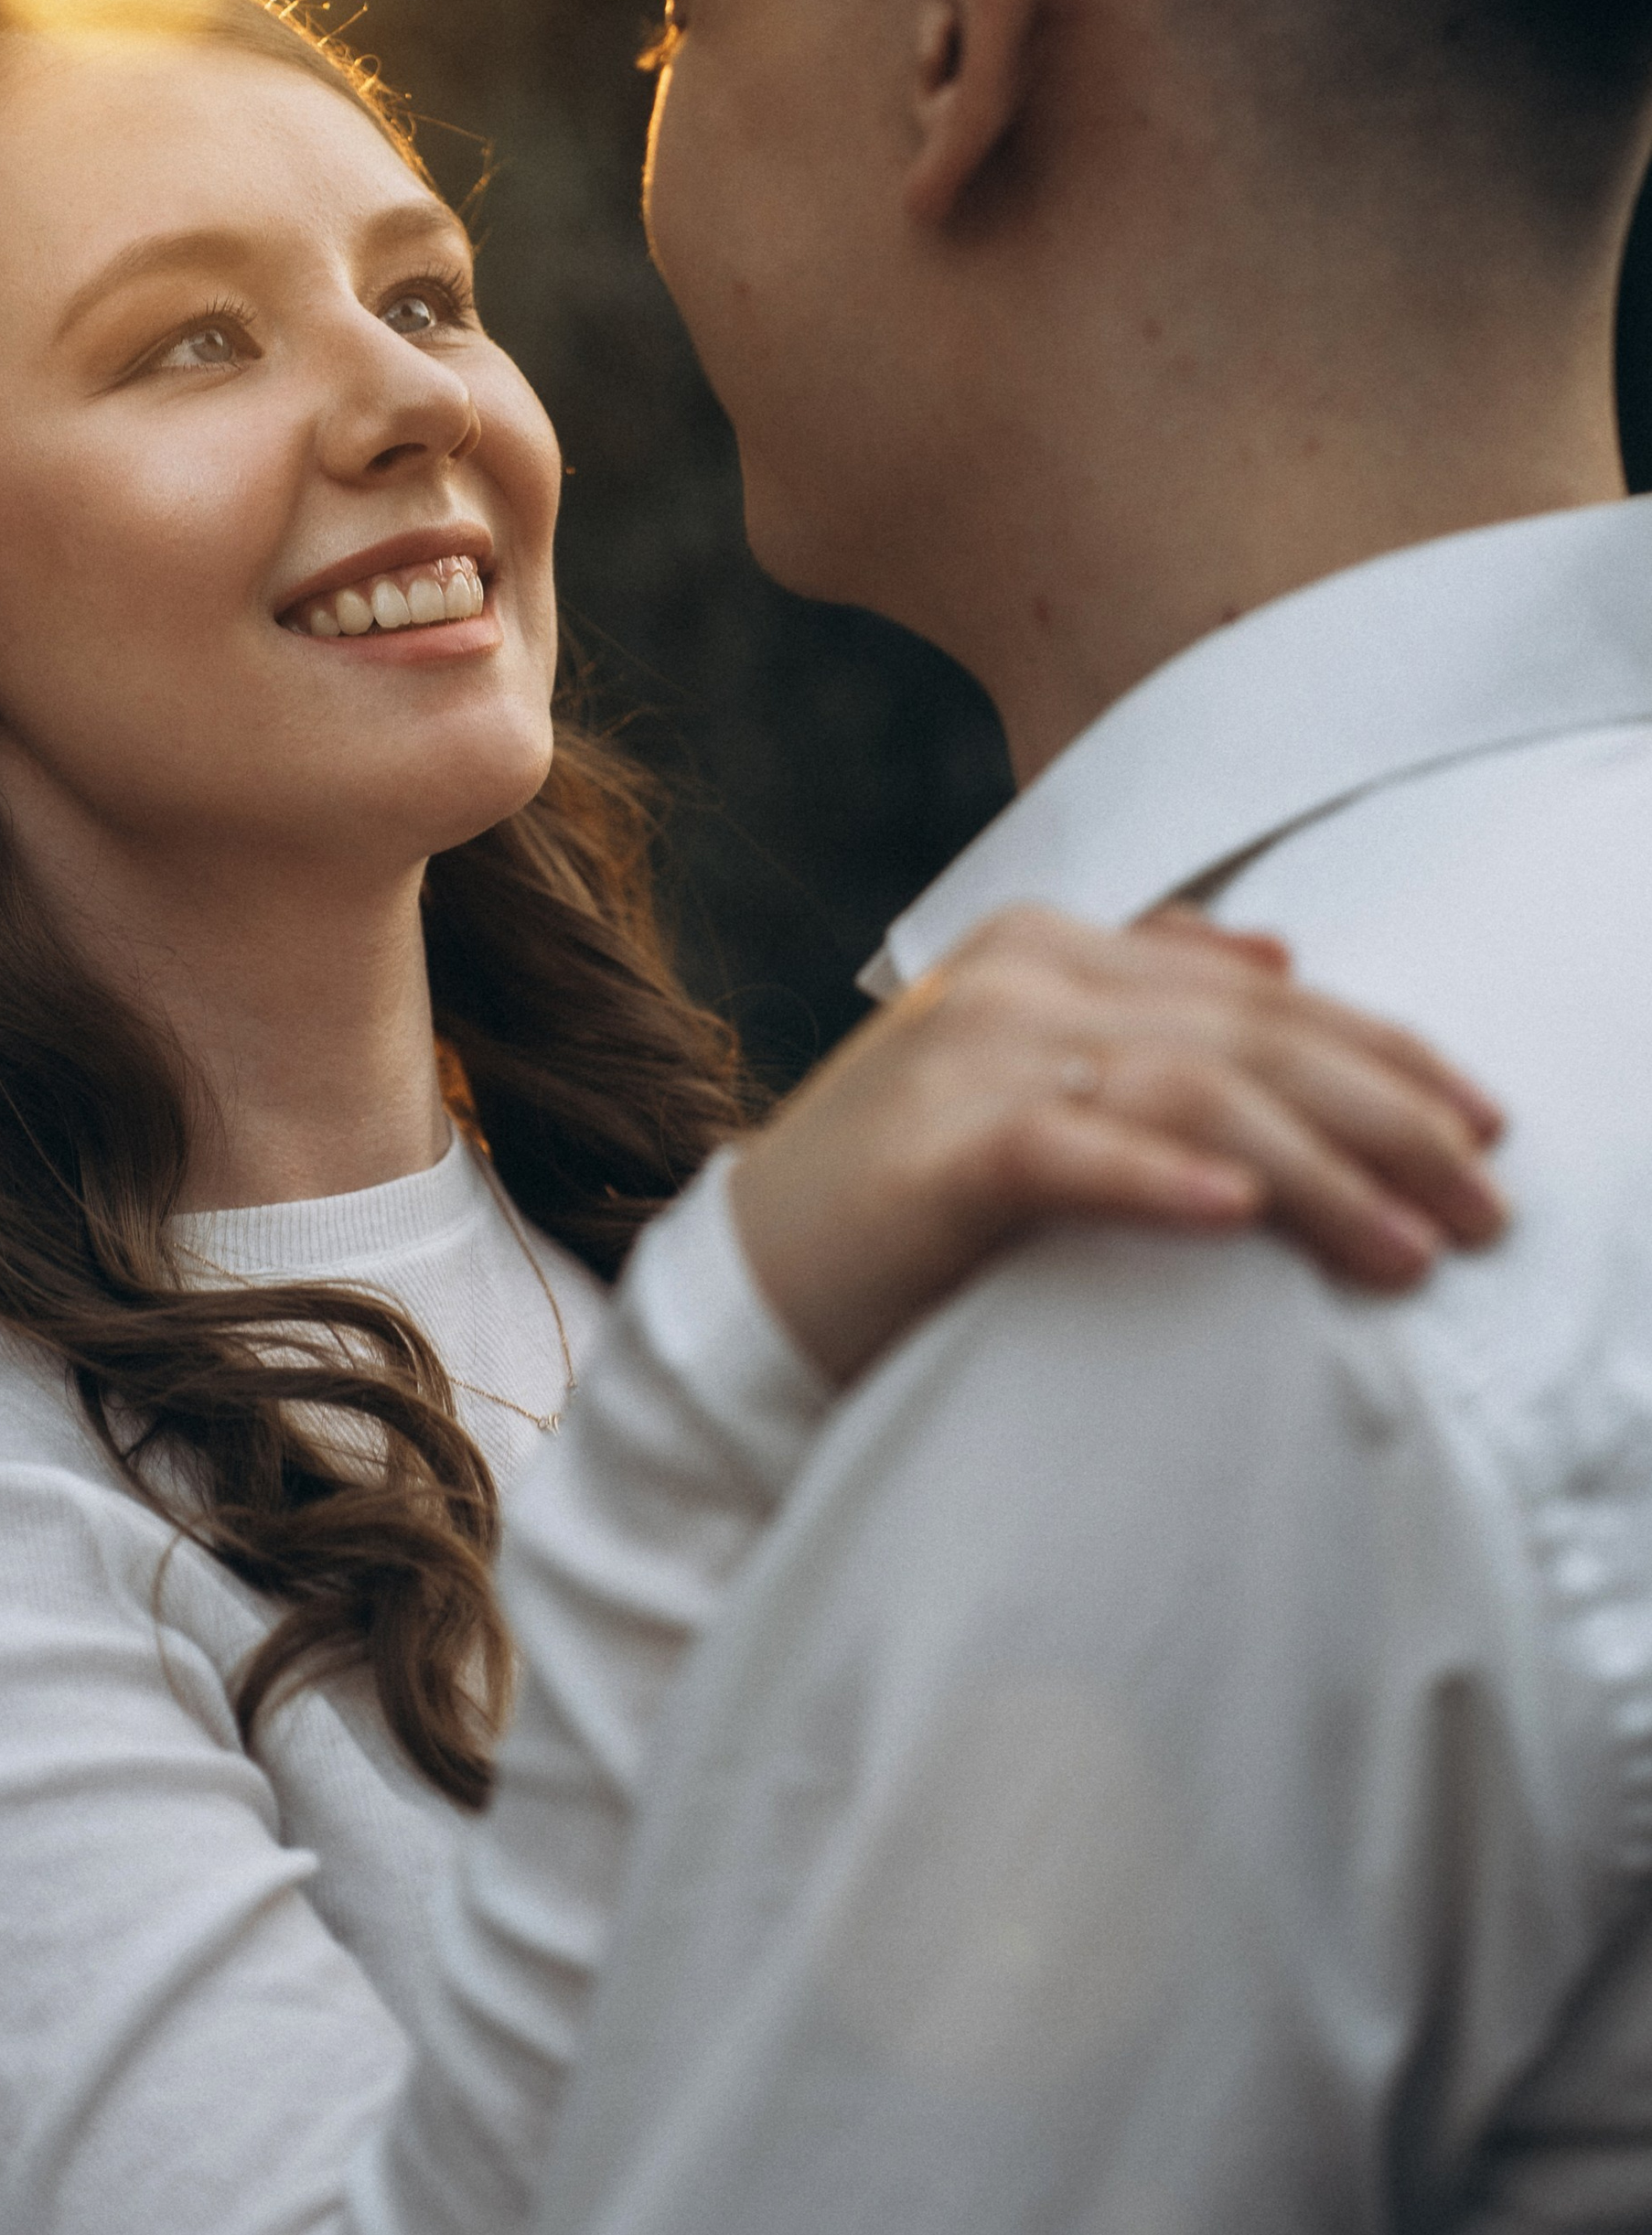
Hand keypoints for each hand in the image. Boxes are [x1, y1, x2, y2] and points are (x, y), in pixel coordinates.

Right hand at [728, 903, 1505, 1387]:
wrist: (745, 1289)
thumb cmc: (911, 1197)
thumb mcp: (1033, 1073)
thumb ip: (1142, 999)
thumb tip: (1280, 949)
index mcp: (1047, 944)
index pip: (1262, 989)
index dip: (1387, 1050)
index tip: (1486, 1124)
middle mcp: (1015, 980)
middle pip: (1249, 1034)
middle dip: (1390, 1117)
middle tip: (1488, 1203)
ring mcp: (967, 1056)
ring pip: (1189, 1088)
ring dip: (1318, 1172)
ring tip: (1408, 1247)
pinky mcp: (931, 1151)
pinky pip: (1067, 1150)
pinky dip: (1160, 1179)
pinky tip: (1239, 1217)